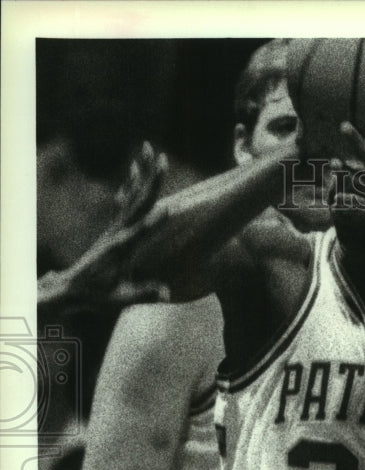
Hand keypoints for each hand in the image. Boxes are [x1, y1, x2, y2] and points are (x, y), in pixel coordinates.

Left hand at [38, 142, 170, 313]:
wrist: (70, 289)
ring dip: (142, 172)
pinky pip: (123, 202)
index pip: (140, 233)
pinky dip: (130, 186)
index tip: (169, 209)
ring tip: (147, 148)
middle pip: (138, 202)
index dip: (154, 223)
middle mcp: (118, 233)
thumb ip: (144, 293)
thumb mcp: (120, 299)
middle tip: (162, 157)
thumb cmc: (97, 296)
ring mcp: (114, 229)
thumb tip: (167, 294)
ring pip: (132, 196)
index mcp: (122, 250)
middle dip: (152, 181)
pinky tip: (133, 171)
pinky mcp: (113, 229)